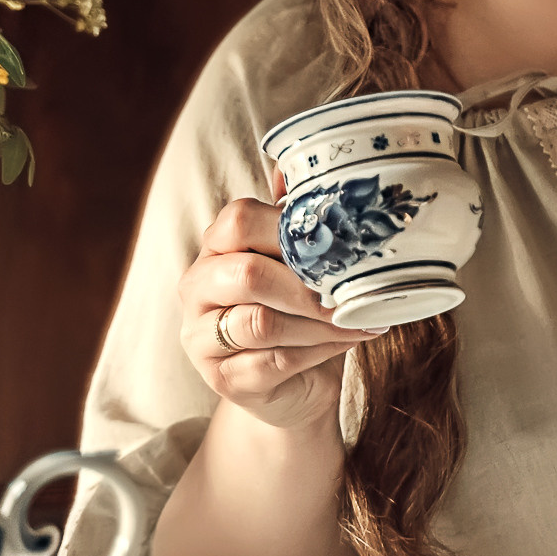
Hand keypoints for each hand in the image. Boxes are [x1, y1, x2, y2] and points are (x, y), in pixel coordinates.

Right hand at [177, 192, 376, 433]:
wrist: (294, 385)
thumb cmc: (299, 314)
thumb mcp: (298, 263)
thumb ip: (295, 220)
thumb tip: (300, 170)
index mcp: (215, 248)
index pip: (240, 220)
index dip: (292, 231)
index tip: (341, 245)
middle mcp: (197, 288)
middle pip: (248, 274)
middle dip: (308, 286)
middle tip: (352, 293)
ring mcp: (202, 337)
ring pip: (262, 323)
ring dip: (321, 323)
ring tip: (359, 321)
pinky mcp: (222, 379)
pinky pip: (274, 361)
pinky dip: (319, 351)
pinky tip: (348, 341)